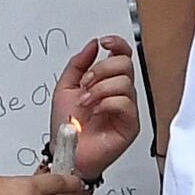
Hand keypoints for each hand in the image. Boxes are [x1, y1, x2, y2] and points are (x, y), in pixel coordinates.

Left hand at [57, 37, 142, 174]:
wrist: (66, 151)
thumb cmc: (66, 125)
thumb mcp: (65, 87)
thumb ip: (78, 64)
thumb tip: (92, 45)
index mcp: (107, 81)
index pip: (122, 55)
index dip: (117, 44)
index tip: (104, 43)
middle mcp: (119, 92)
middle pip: (125, 64)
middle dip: (101, 70)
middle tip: (86, 85)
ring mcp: (126, 108)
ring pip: (124, 83)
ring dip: (99, 90)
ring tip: (86, 103)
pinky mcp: (130, 124)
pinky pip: (125, 103)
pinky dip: (106, 104)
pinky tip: (95, 112)